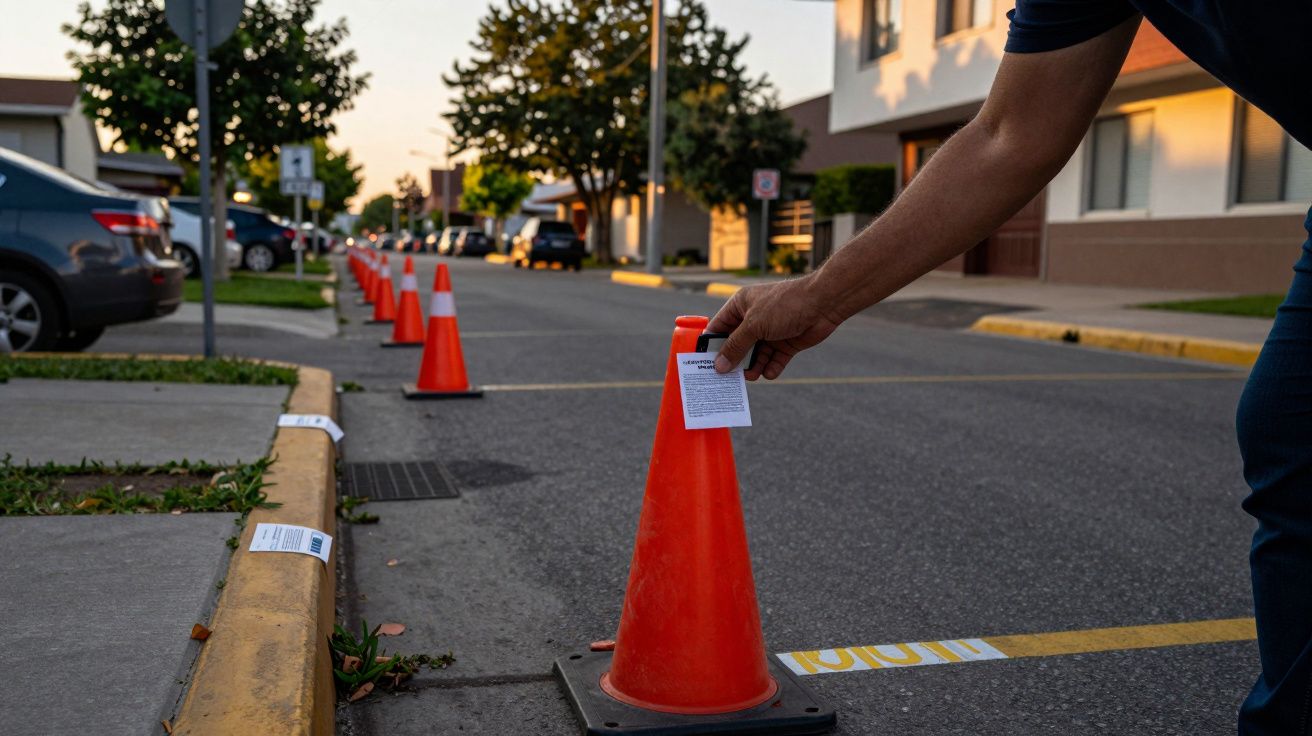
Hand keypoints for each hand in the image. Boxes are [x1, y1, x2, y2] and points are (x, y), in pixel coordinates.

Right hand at [707, 276, 840, 380]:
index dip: (711, 344)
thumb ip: (735, 346)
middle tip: (727, 377)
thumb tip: (719, 366)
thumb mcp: (754, 325)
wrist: (823, 304)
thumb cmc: (785, 305)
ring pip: (756, 354)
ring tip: (751, 376)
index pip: (719, 327)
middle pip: (737, 344)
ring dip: (753, 366)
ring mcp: (771, 331)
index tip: (704, 363)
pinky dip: (771, 367)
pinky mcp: (786, 342)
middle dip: (734, 360)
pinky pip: (774, 359)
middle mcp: (754, 318)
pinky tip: (770, 373)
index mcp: (741, 306)